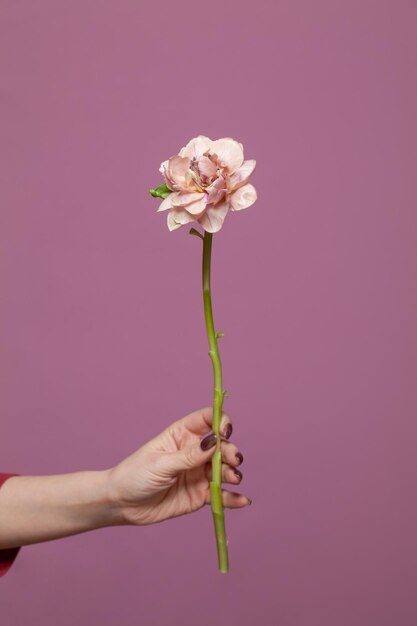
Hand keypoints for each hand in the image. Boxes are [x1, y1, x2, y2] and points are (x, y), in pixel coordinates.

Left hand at [108, 407, 250, 524]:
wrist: (121, 505)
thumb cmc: (134, 476)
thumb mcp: (161, 464)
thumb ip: (189, 456)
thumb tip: (215, 442)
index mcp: (182, 434)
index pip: (207, 419)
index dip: (221, 421)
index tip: (226, 431)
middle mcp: (194, 451)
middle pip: (221, 445)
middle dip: (231, 451)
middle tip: (234, 461)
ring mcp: (198, 473)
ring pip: (224, 469)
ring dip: (233, 473)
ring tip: (234, 480)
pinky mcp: (199, 495)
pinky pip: (221, 495)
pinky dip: (233, 498)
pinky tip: (242, 500)